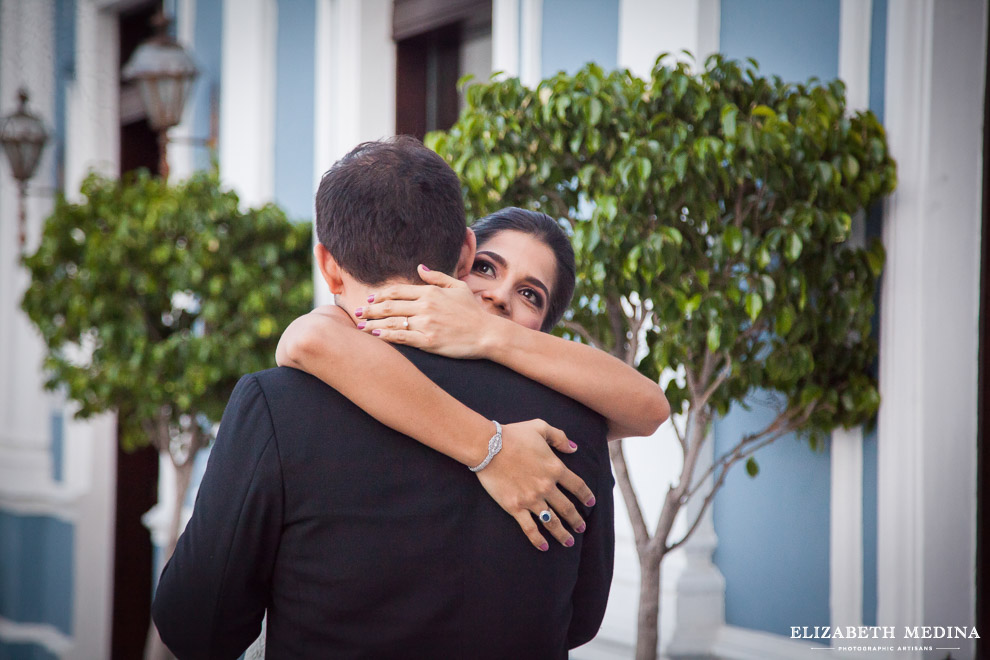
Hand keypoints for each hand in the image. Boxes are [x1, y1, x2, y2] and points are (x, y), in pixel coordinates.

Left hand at [355, 265, 497, 358]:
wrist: (487, 333)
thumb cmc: (473, 311)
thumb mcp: (458, 287)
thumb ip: (437, 277)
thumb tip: (419, 267)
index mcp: (430, 292)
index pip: (397, 291)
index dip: (379, 294)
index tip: (369, 298)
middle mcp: (425, 306)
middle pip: (389, 306)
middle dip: (369, 309)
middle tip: (356, 311)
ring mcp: (426, 324)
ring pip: (391, 322)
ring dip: (372, 323)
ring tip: (360, 326)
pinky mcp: (428, 341)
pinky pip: (401, 337)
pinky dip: (385, 336)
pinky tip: (375, 336)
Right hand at [475, 419, 595, 550]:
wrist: (488, 446)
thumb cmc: (513, 434)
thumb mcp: (540, 427)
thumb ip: (560, 437)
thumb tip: (574, 448)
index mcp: (555, 467)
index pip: (577, 485)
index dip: (586, 495)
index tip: (591, 504)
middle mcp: (546, 486)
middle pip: (567, 508)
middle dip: (577, 520)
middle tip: (581, 528)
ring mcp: (531, 499)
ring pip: (552, 521)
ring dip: (562, 533)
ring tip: (569, 542)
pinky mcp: (515, 507)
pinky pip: (530, 528)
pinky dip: (538, 539)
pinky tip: (544, 547)